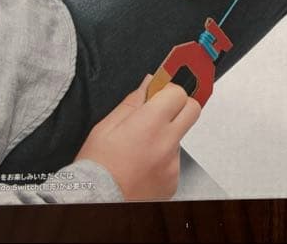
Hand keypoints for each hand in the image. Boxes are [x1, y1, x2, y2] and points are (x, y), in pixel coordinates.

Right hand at [75, 75, 201, 200]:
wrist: (94, 202)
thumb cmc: (96, 167)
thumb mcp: (105, 127)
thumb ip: (132, 102)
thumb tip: (148, 84)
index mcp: (150, 124)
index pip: (178, 93)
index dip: (168, 90)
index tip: (159, 93)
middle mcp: (167, 143)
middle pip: (192, 110)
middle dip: (180, 105)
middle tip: (161, 112)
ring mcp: (173, 164)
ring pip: (180, 137)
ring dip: (167, 136)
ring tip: (140, 149)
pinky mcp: (173, 181)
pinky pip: (174, 161)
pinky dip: (163, 160)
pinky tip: (143, 165)